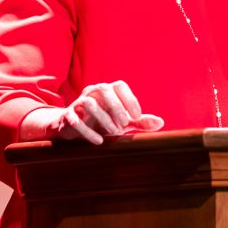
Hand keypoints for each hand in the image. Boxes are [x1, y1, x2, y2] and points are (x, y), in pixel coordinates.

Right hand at [40, 81, 164, 143]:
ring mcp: (78, 102)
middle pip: (104, 89)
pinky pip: (75, 119)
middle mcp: (92, 92)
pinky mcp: (67, 116)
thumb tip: (161, 123)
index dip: (129, 99)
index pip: (119, 85)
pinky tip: (99, 141)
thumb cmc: (103, 122)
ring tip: (113, 133)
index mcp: (107, 91)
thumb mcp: (122, 122)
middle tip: (124, 124)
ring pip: (89, 103)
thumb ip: (140, 122)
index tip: (137, 116)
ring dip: (104, 119)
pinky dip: (88, 131)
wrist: (73, 128)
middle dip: (117, 107)